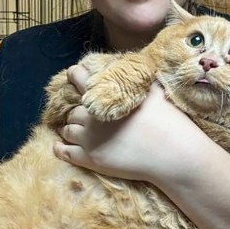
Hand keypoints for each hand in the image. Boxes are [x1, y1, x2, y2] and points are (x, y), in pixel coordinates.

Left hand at [53, 64, 200, 183]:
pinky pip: (65, 152)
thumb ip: (135, 80)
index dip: (74, 76)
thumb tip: (131, 69)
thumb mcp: (152, 90)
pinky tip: (59, 146)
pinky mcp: (90, 159)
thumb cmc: (166, 120)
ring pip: (67, 130)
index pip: (79, 78)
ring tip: (78, 130)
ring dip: (71, 128)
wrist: (170, 152)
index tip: (73, 75)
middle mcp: (91, 115)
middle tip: (87, 115)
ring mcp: (88, 138)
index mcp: (104, 96)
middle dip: (79, 111)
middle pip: (73, 110)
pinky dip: (60, 148)